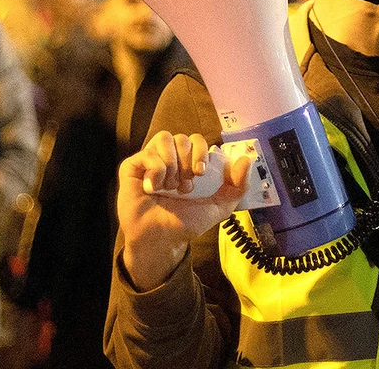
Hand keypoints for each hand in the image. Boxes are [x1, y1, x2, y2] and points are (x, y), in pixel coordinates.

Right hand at [118, 131, 250, 290]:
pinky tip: (154, 188)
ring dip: (172, 165)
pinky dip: (156, 171)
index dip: (201, 151)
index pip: (196, 140)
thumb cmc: (185, 222)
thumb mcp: (219, 206)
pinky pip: (147, 154)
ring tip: (170, 187)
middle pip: (182, 138)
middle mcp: (168, 158)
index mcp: (186, 162)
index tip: (201, 173)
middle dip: (187, 161)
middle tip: (186, 185)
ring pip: (164, 139)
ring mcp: (149, 161)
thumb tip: (247, 159)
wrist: (162, 240)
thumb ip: (238, 186)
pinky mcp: (131, 167)